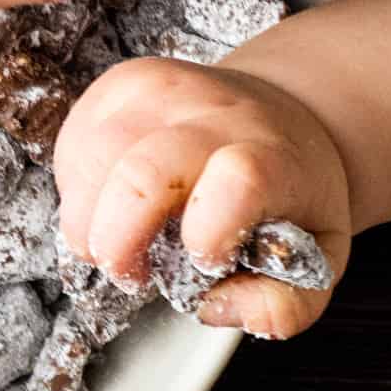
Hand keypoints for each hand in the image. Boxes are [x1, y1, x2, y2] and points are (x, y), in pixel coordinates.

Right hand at [53, 57, 351, 338]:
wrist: (282, 112)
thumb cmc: (289, 192)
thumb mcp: (317, 258)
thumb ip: (281, 305)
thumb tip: (213, 308)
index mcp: (274, 157)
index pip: (239, 181)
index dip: (208, 234)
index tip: (203, 263)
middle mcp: (214, 113)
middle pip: (141, 173)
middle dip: (116, 242)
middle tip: (129, 273)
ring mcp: (161, 89)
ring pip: (92, 158)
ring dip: (87, 218)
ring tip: (115, 239)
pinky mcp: (119, 82)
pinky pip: (73, 144)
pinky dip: (77, 189)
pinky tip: (105, 200)